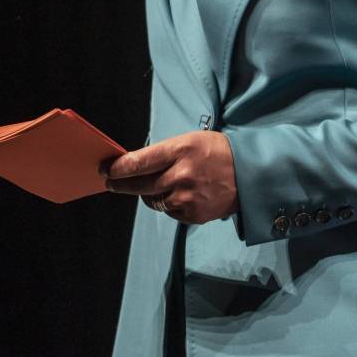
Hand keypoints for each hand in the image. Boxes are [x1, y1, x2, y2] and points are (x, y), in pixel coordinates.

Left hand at [102, 131, 238, 223]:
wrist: (250, 174)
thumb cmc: (216, 152)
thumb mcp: (189, 141)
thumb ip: (163, 153)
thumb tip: (133, 165)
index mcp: (180, 151)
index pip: (139, 162)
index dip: (118, 168)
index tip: (107, 169)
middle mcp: (181, 176)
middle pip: (139, 186)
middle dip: (121, 184)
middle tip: (111, 182)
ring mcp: (187, 198)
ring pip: (152, 200)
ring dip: (149, 194)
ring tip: (158, 185)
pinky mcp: (193, 215)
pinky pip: (169, 211)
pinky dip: (169, 204)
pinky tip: (181, 194)